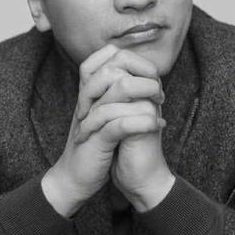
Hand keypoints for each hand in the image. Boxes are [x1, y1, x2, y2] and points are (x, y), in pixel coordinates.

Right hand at [53, 43, 165, 204]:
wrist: (74, 179)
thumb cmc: (94, 147)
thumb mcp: (105, 115)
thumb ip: (117, 94)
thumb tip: (144, 76)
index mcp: (90, 90)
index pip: (108, 55)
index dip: (134, 58)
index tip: (152, 75)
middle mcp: (88, 98)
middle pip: (115, 66)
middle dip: (144, 73)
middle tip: (158, 91)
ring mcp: (91, 117)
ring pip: (120, 88)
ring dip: (148, 93)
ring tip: (160, 104)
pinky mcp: (97, 139)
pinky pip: (121, 122)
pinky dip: (144, 121)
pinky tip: (158, 124)